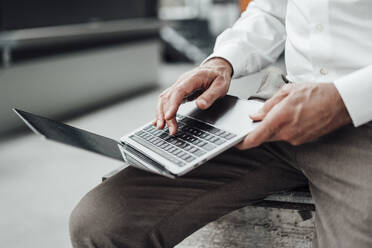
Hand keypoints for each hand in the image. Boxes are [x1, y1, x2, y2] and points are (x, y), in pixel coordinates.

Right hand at [154, 57, 232, 134]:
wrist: (216, 67)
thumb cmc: (219, 76)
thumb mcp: (221, 86)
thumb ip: (210, 96)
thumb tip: (200, 105)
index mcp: (192, 78)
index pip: (178, 91)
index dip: (172, 105)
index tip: (169, 117)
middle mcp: (182, 81)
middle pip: (168, 97)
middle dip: (166, 114)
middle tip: (170, 130)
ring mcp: (179, 86)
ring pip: (164, 99)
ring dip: (161, 113)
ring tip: (161, 127)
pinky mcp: (178, 91)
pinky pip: (167, 100)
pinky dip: (161, 110)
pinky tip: (158, 120)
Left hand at [236, 83, 351, 149]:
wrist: (342, 103)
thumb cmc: (318, 93)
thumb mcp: (288, 91)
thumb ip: (269, 105)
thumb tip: (256, 115)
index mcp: (281, 117)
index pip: (256, 136)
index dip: (244, 142)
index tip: (236, 142)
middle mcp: (287, 132)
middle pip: (264, 137)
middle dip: (259, 131)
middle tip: (259, 120)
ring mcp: (296, 138)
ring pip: (275, 137)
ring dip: (273, 128)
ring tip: (284, 113)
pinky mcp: (303, 141)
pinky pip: (287, 137)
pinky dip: (284, 129)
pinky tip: (292, 118)